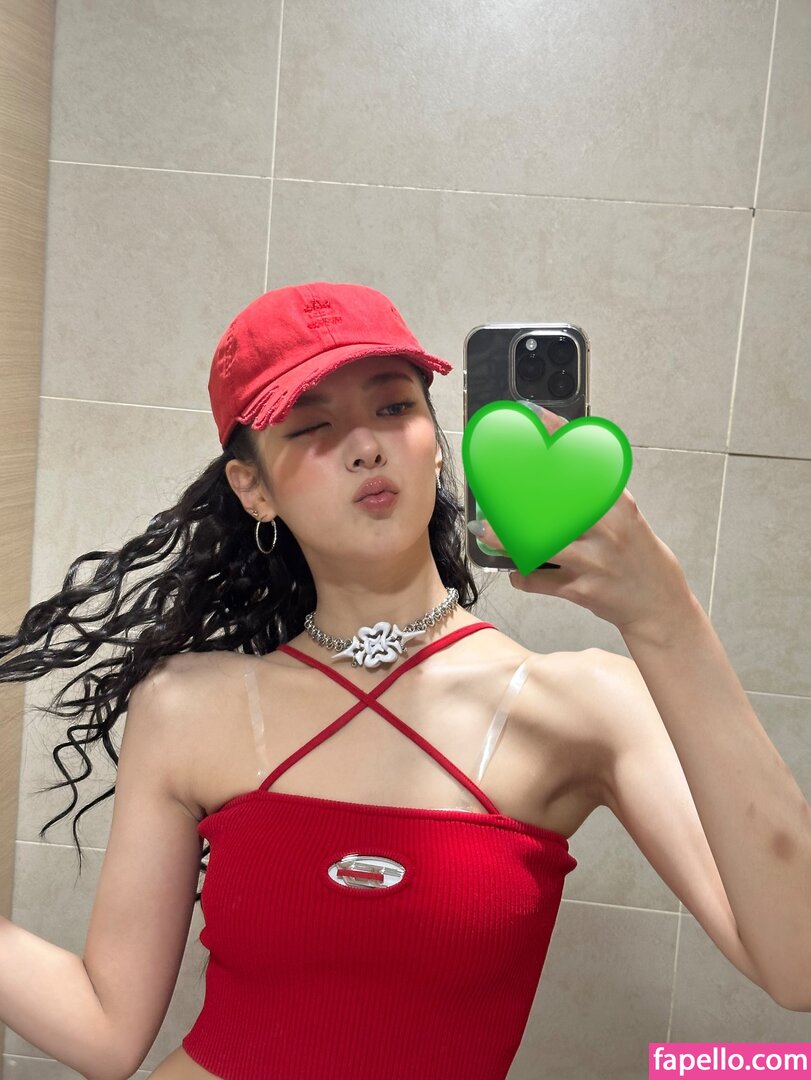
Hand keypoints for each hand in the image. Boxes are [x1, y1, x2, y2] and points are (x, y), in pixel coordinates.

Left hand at [473, 405, 694, 637]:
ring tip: (485, 531)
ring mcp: (596, 560)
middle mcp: (609, 527)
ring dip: (507, 537)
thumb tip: (551, 469)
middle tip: (490, 484)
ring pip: (541, 542)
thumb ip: (593, 495)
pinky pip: (541, 580)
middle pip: (555, 499)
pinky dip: (523, 575)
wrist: (660, 604)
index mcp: (619, 503)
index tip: (531, 413)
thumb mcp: (624, 517)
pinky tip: (517, 570)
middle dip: (517, 490)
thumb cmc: (636, 555)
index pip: (586, 459)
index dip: (557, 433)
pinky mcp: (584, 590)